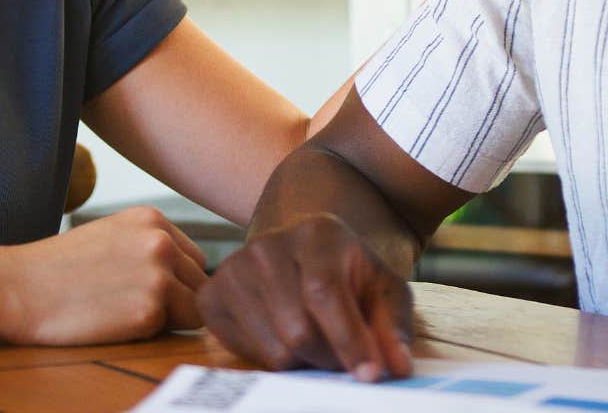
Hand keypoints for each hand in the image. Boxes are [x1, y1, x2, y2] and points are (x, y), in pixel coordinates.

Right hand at [0, 206, 207, 344]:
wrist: (17, 288)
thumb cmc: (58, 267)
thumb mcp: (111, 234)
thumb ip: (150, 245)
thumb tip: (190, 273)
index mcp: (153, 219)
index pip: (195, 259)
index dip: (176, 281)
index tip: (141, 288)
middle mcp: (161, 242)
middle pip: (200, 284)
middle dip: (177, 300)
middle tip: (130, 303)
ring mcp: (157, 276)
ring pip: (195, 310)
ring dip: (168, 318)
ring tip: (123, 311)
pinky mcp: (148, 311)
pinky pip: (171, 331)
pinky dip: (149, 333)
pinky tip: (114, 321)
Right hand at [198, 214, 413, 380]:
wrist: (301, 256)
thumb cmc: (347, 276)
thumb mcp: (381, 290)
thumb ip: (393, 325)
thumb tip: (396, 366)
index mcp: (316, 233)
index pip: (324, 292)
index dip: (348, 339)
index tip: (370, 374)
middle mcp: (267, 246)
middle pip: (297, 329)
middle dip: (329, 358)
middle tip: (344, 361)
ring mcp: (233, 269)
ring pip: (274, 348)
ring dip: (304, 363)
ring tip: (316, 344)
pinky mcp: (211, 296)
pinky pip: (244, 352)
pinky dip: (271, 360)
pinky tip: (284, 338)